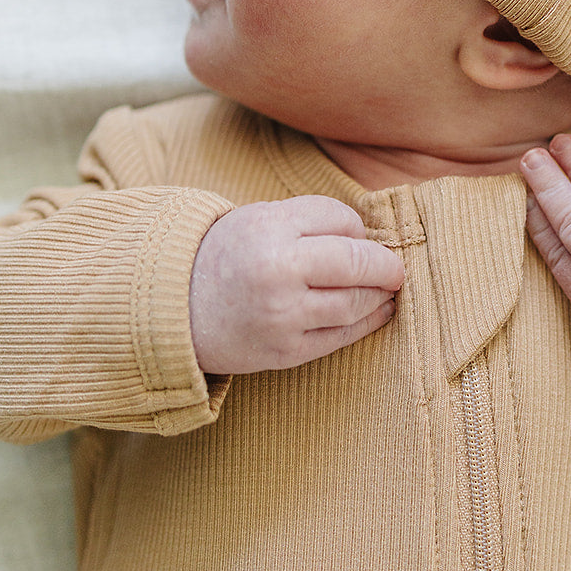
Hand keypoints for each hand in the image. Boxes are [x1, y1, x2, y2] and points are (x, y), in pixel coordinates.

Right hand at [188, 196, 404, 376]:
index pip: (342, 220)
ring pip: (356, 302)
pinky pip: (342, 336)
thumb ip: (312, 222)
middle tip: (395, 267)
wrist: (175, 309)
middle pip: (358, 262)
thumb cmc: (228, 256)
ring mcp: (283, 316)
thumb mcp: (261, 219)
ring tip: (387, 289)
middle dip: (386, 264)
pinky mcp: (285, 351)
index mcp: (269, 227)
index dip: (356, 228)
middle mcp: (277, 271)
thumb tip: (373, 240)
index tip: (355, 237)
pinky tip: (378, 311)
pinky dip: (368, 321)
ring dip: (380, 294)